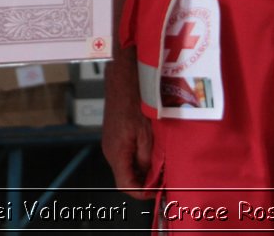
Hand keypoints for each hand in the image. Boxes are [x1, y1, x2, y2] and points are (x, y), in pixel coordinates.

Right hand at [101, 56, 154, 197]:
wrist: (124, 78)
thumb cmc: (135, 101)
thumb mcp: (147, 134)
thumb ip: (147, 159)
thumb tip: (150, 177)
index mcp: (117, 153)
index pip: (125, 186)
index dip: (142, 194)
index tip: (157, 193)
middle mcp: (110, 151)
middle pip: (125, 177)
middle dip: (144, 181)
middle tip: (162, 179)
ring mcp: (110, 142)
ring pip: (126, 165)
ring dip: (142, 168)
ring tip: (159, 164)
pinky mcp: (114, 135)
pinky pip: (125, 153)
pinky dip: (137, 157)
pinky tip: (150, 149)